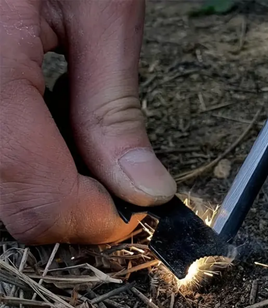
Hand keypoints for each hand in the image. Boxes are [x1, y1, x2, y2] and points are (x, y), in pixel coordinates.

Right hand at [0, 0, 176, 244]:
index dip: (97, 220)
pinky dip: (33, 164)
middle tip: (120, 180)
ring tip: (87, 143)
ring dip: (57, 187)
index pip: (40, 198)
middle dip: (79, 208)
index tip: (138, 207)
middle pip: (17, 207)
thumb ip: (114, 112)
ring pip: (5, 192)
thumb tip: (147, 189)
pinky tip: (54, 127)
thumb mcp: (100, 14)